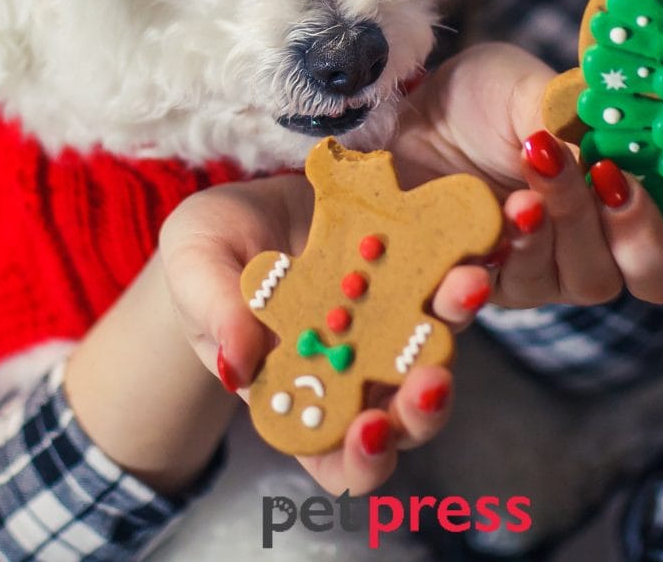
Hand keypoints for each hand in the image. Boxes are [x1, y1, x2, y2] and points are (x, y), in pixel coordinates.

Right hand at [157, 173, 493, 495]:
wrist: (248, 202)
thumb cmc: (211, 253)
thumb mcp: (197, 267)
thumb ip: (216, 314)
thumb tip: (238, 366)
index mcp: (299, 399)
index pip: (338, 460)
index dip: (361, 459)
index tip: (369, 430)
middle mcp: (356, 373)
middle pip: (404, 416)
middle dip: (423, 406)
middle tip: (430, 379)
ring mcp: (390, 322)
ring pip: (436, 345)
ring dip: (455, 322)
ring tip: (464, 286)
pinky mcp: (413, 269)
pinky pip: (442, 275)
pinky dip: (457, 265)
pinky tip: (466, 242)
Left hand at [392, 44, 662, 310]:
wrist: (412, 108)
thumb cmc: (487, 98)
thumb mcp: (528, 89)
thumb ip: (565, 117)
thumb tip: (594, 143)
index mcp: (612, 215)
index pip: (658, 263)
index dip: (646, 233)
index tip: (614, 175)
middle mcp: (574, 258)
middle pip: (600, 278)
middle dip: (578, 218)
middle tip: (549, 161)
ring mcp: (517, 277)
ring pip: (540, 286)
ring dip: (529, 241)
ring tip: (514, 198)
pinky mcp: (458, 283)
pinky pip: (464, 309)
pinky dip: (467, 291)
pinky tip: (467, 272)